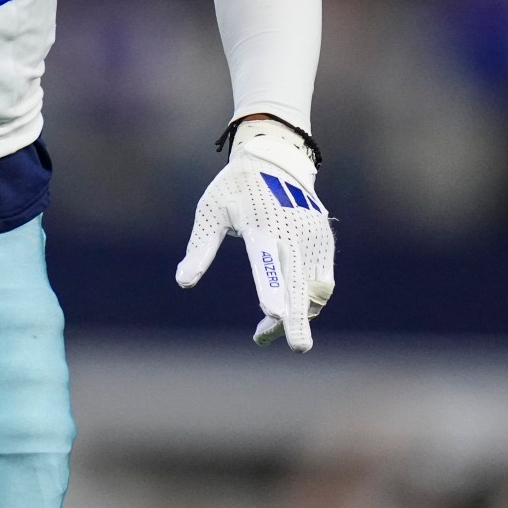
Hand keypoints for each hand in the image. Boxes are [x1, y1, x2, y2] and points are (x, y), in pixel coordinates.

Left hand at [175, 118, 335, 350]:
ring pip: (312, 289)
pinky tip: (284, 314)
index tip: (274, 312)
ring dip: (297, 315)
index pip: (267, 260)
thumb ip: (200, 247)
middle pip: (298, 281)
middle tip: (297, 347)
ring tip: (264, 333)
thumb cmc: (235, 189)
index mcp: (261, 223)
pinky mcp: (325, 243)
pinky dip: (307, 302)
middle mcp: (294, 232)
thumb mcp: (210, 211)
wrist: (276, 160)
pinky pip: (320, 282)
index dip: (272, 287)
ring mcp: (314, 238)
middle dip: (298, 316)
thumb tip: (182, 282)